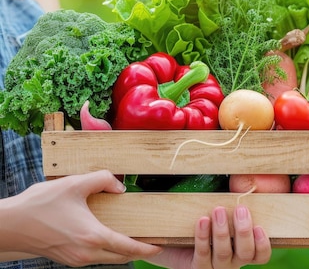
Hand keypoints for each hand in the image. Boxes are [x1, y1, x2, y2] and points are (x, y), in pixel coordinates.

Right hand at [0, 170, 161, 265]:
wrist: (10, 225)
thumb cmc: (40, 204)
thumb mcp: (74, 184)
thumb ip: (102, 180)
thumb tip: (119, 187)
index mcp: (93, 237)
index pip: (129, 247)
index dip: (148, 247)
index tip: (162, 245)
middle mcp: (87, 253)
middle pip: (122, 257)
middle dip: (139, 251)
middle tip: (153, 241)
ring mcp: (77, 259)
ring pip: (109, 259)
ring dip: (123, 252)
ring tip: (135, 239)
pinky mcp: (68, 259)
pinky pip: (95, 258)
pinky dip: (108, 251)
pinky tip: (110, 239)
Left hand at [147, 205, 271, 268]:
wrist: (176, 243)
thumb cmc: (208, 224)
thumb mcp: (226, 216)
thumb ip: (237, 206)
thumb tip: (246, 183)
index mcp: (243, 251)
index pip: (260, 255)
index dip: (263, 244)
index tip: (259, 226)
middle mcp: (232, 262)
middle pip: (245, 254)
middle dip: (244, 231)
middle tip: (241, 209)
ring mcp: (215, 267)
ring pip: (224, 254)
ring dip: (222, 231)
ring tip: (218, 210)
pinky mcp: (197, 267)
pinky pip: (202, 254)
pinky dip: (203, 236)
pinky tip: (202, 220)